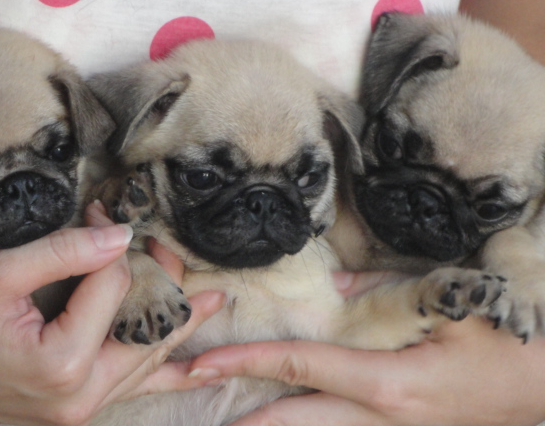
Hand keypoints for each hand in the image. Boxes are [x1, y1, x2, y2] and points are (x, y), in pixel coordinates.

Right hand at [0, 202, 223, 425]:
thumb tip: (122, 234)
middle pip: (147, 330)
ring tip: (214, 301)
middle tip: (175, 253)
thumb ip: (64, 253)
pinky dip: (166, 373)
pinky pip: (133, 388)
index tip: (99, 212)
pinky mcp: (75, 408)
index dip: (111, 243)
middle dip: (164, 285)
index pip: (114, 288)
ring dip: (178, 325)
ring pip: (147, 361)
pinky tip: (197, 370)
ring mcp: (80, 409)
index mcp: (62, 364)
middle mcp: (80, 397)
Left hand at [189, 272, 544, 425]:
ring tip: (231, 422)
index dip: (246, 363)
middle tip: (197, 406)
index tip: (202, 362)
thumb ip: (382, 295)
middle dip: (243, 418)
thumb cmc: (505, 345)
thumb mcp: (448, 306)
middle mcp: (381, 420)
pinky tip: (289, 421)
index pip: (300, 368)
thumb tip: (334, 288)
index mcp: (388, 383)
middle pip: (294, 420)